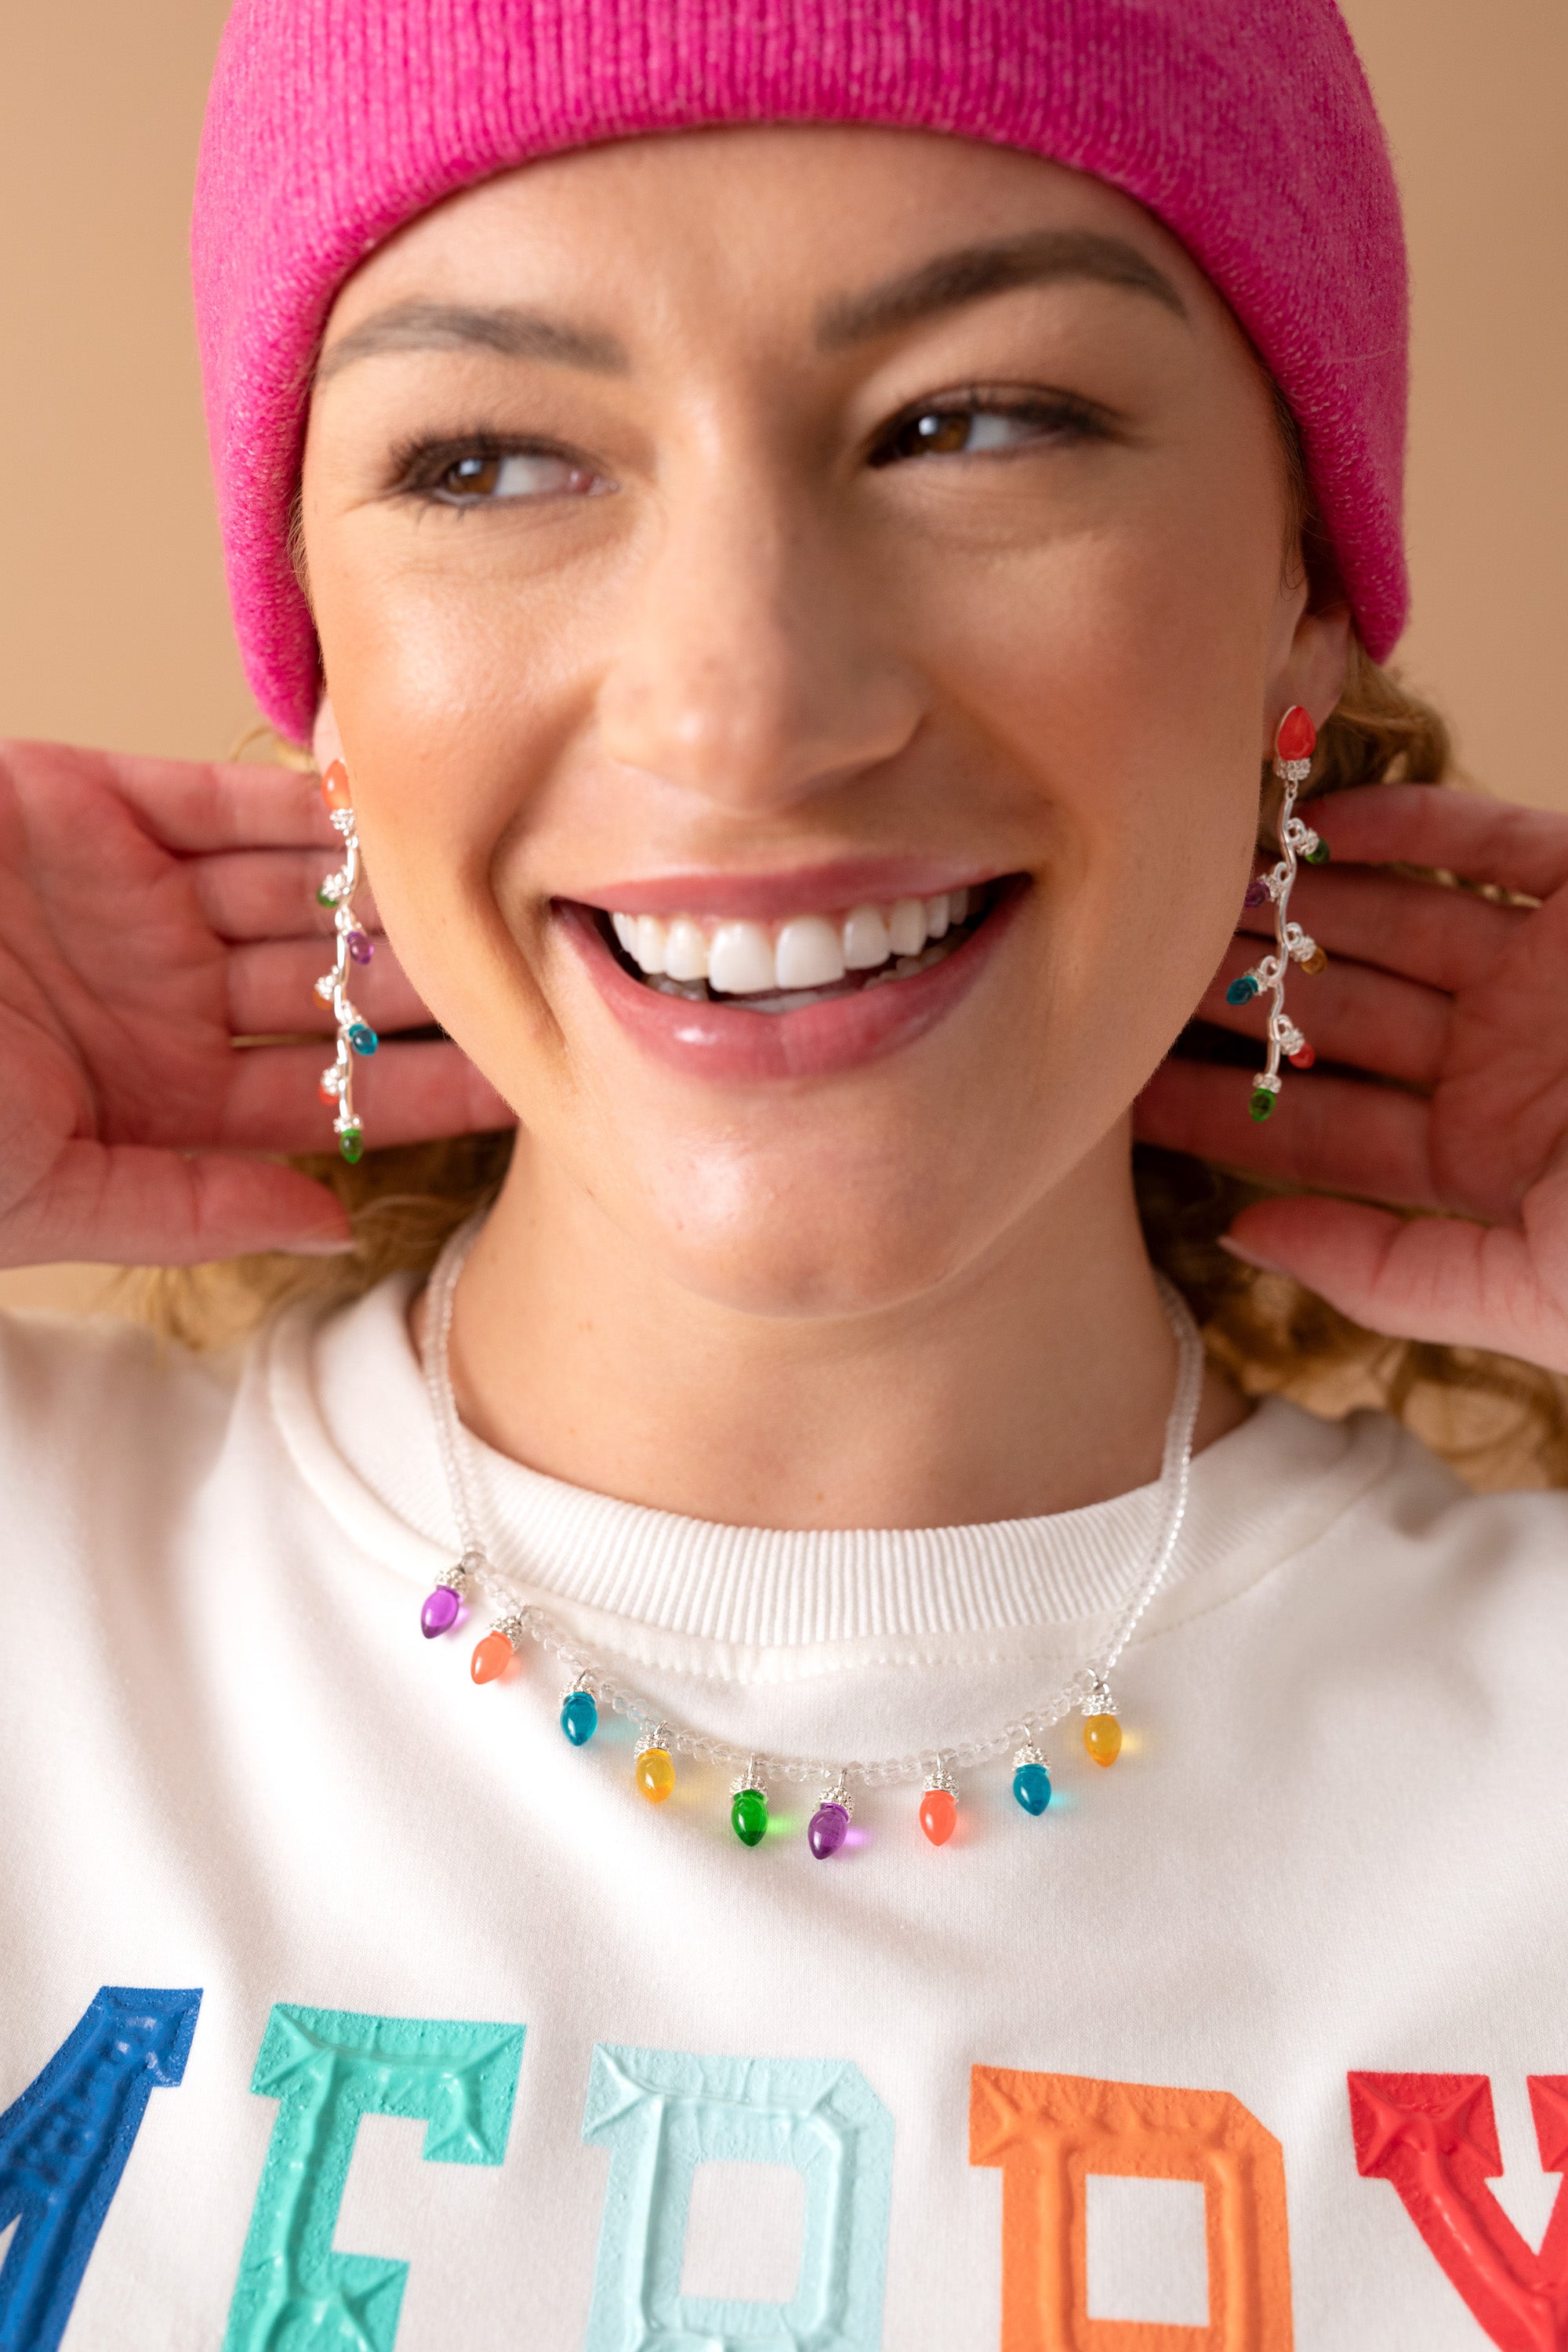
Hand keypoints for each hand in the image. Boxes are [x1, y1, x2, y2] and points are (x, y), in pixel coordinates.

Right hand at [0, 739, 510, 1266]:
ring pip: (293, 884)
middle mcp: (167, 999)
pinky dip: (298, 795)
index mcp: (163, 1099)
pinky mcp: (90, 805)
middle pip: (335, 983)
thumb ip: (191, 1212)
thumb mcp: (46, 1200)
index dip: (434, 1086)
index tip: (533, 1075)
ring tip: (490, 868)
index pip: (335, 1093)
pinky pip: (219, 797)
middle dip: (430, 973)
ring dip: (384, 879)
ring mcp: (135, 901)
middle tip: (536, 953)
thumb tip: (334, 1229)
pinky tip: (387, 794)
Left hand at [1137, 783, 1567, 1374]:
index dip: (1220, 1106)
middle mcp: (1507, 1070)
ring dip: (1306, 903)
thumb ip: (1392, 1275)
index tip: (1120, 1080)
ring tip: (1200, 884)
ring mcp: (1554, 980)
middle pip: (1342, 1019)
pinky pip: (1500, 846)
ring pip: (1400, 927)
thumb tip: (1244, 1239)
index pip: (1321, 1134)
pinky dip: (1422, 825)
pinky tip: (1332, 822)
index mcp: (1486, 1170)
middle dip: (1244, 993)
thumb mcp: (1537, 1293)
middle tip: (1137, 960)